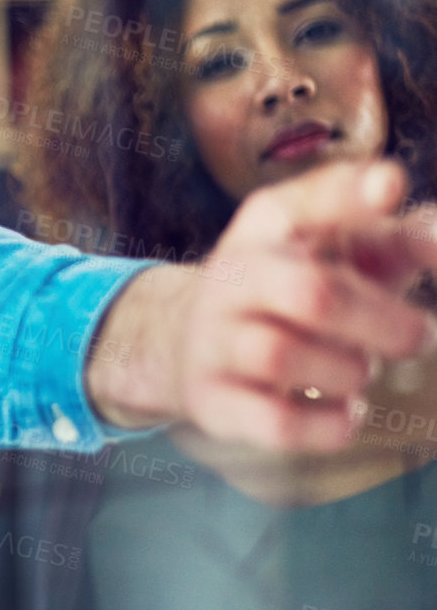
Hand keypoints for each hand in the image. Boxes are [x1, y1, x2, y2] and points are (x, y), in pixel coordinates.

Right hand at [95, 160, 436, 449]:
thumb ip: (405, 238)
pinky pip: (275, 422)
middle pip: (311, 294)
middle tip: (417, 336)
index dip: (352, 194)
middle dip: (381, 321)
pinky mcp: (211, 399)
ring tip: (358, 371)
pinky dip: (328, 423)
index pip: (307, 200)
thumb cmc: (298, 289)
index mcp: (270, 225)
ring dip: (347, 371)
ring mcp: (213, 338)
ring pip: (283, 356)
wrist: (195, 344)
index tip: (391, 186)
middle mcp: (233, 275)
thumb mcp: (344, 250)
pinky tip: (344, 411)